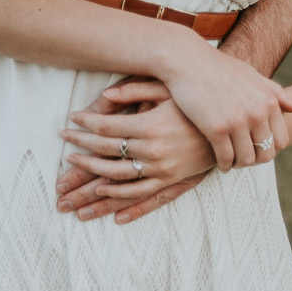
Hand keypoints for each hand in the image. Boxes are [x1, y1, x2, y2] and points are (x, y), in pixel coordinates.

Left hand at [60, 81, 215, 199]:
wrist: (230, 125)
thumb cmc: (195, 103)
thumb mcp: (168, 89)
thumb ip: (136, 89)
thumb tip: (106, 94)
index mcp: (149, 126)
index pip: (106, 128)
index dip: (84, 124)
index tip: (69, 120)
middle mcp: (153, 151)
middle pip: (106, 155)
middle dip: (79, 153)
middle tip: (62, 151)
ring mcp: (162, 170)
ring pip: (118, 180)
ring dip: (90, 181)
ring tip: (71, 181)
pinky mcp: (172, 181)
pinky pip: (142, 196)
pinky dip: (122, 201)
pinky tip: (105, 201)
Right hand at [155, 35, 291, 170]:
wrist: (188, 61)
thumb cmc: (219, 67)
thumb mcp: (251, 75)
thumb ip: (274, 92)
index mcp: (268, 101)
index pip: (281, 140)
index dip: (269, 149)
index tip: (256, 148)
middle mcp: (257, 112)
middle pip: (266, 154)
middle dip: (255, 160)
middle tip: (243, 159)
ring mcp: (237, 121)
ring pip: (246, 160)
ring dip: (238, 165)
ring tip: (231, 162)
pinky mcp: (216, 129)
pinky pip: (225, 158)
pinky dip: (223, 165)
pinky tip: (219, 163)